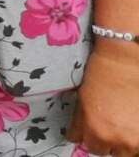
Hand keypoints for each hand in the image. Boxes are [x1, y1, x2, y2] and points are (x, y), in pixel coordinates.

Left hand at [68, 41, 138, 155]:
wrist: (123, 62)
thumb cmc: (99, 78)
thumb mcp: (82, 102)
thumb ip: (79, 125)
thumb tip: (76, 139)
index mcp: (97, 132)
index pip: (93, 149)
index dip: (93, 138)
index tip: (95, 130)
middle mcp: (119, 139)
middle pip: (113, 152)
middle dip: (110, 141)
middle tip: (110, 125)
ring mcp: (137, 137)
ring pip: (129, 150)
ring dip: (126, 140)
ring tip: (123, 122)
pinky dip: (136, 134)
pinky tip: (133, 120)